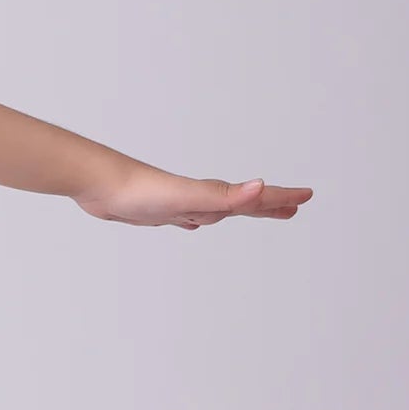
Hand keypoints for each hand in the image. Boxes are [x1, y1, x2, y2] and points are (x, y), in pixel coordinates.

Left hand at [75, 157, 312, 228]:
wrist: (100, 185)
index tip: (308, 196)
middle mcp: (200, 197)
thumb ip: (224, 195)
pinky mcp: (159, 213)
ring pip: (219, 211)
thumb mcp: (188, 196)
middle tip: (294, 208)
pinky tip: (195, 224)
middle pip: (244, 204)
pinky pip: (188, 218)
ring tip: (255, 212)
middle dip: (270, 206)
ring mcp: (180, 204)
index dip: (282, 197)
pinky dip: (199, 220)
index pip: (256, 197)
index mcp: (212, 195)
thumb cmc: (140, 190)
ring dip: (240, 211)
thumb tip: (259, 186)